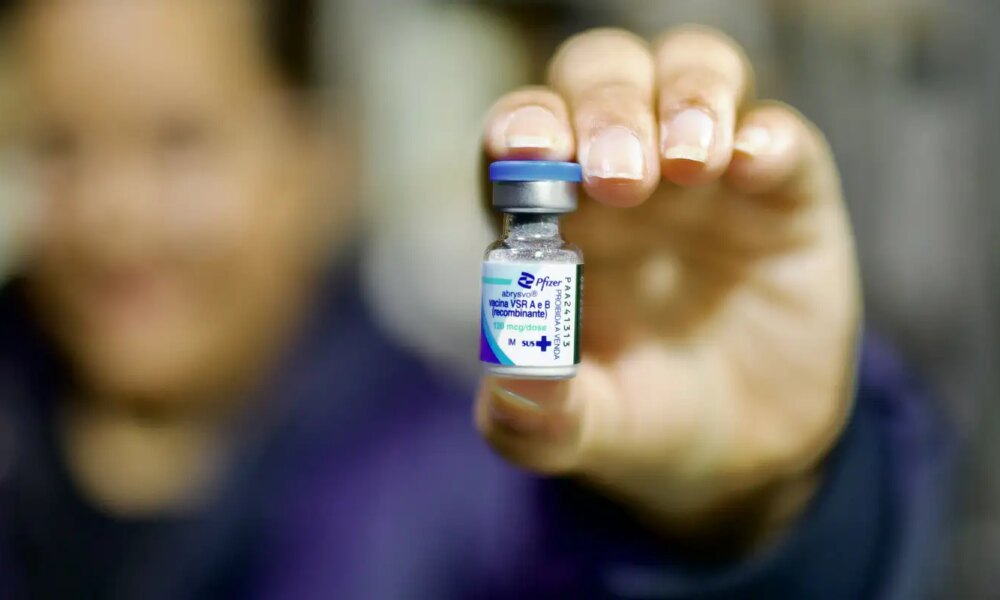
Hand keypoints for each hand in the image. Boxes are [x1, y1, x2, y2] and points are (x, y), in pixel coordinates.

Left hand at [476, 26, 859, 546]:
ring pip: (690, 72)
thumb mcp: (587, 433)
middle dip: (604, 109)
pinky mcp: (784, 192)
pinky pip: (779, 132)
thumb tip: (508, 383)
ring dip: (686, 99)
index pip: (521, 138)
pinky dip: (766, 135)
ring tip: (689, 163)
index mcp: (554, 218)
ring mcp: (706, 175)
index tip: (527, 151)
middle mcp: (623, 175)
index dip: (521, 128)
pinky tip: (754, 164)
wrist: (746, 452)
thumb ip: (537, 418)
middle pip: (599, 80)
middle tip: (618, 175)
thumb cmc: (644, 421)